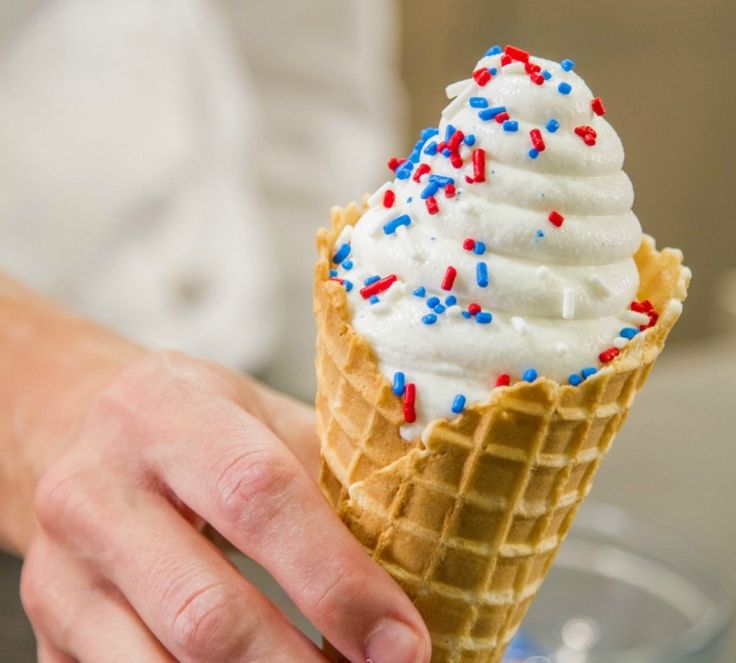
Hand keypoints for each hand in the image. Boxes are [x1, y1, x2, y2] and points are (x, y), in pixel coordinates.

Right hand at [20, 351, 429, 662]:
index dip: (337, 579)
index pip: (258, 496)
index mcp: (165, 412)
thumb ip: (332, 478)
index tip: (404, 642)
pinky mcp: (50, 630)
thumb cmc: (199, 424)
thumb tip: (428, 560)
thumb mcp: (261, 419)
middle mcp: (96, 491)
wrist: (86, 431)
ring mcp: (61, 570)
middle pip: (205, 611)